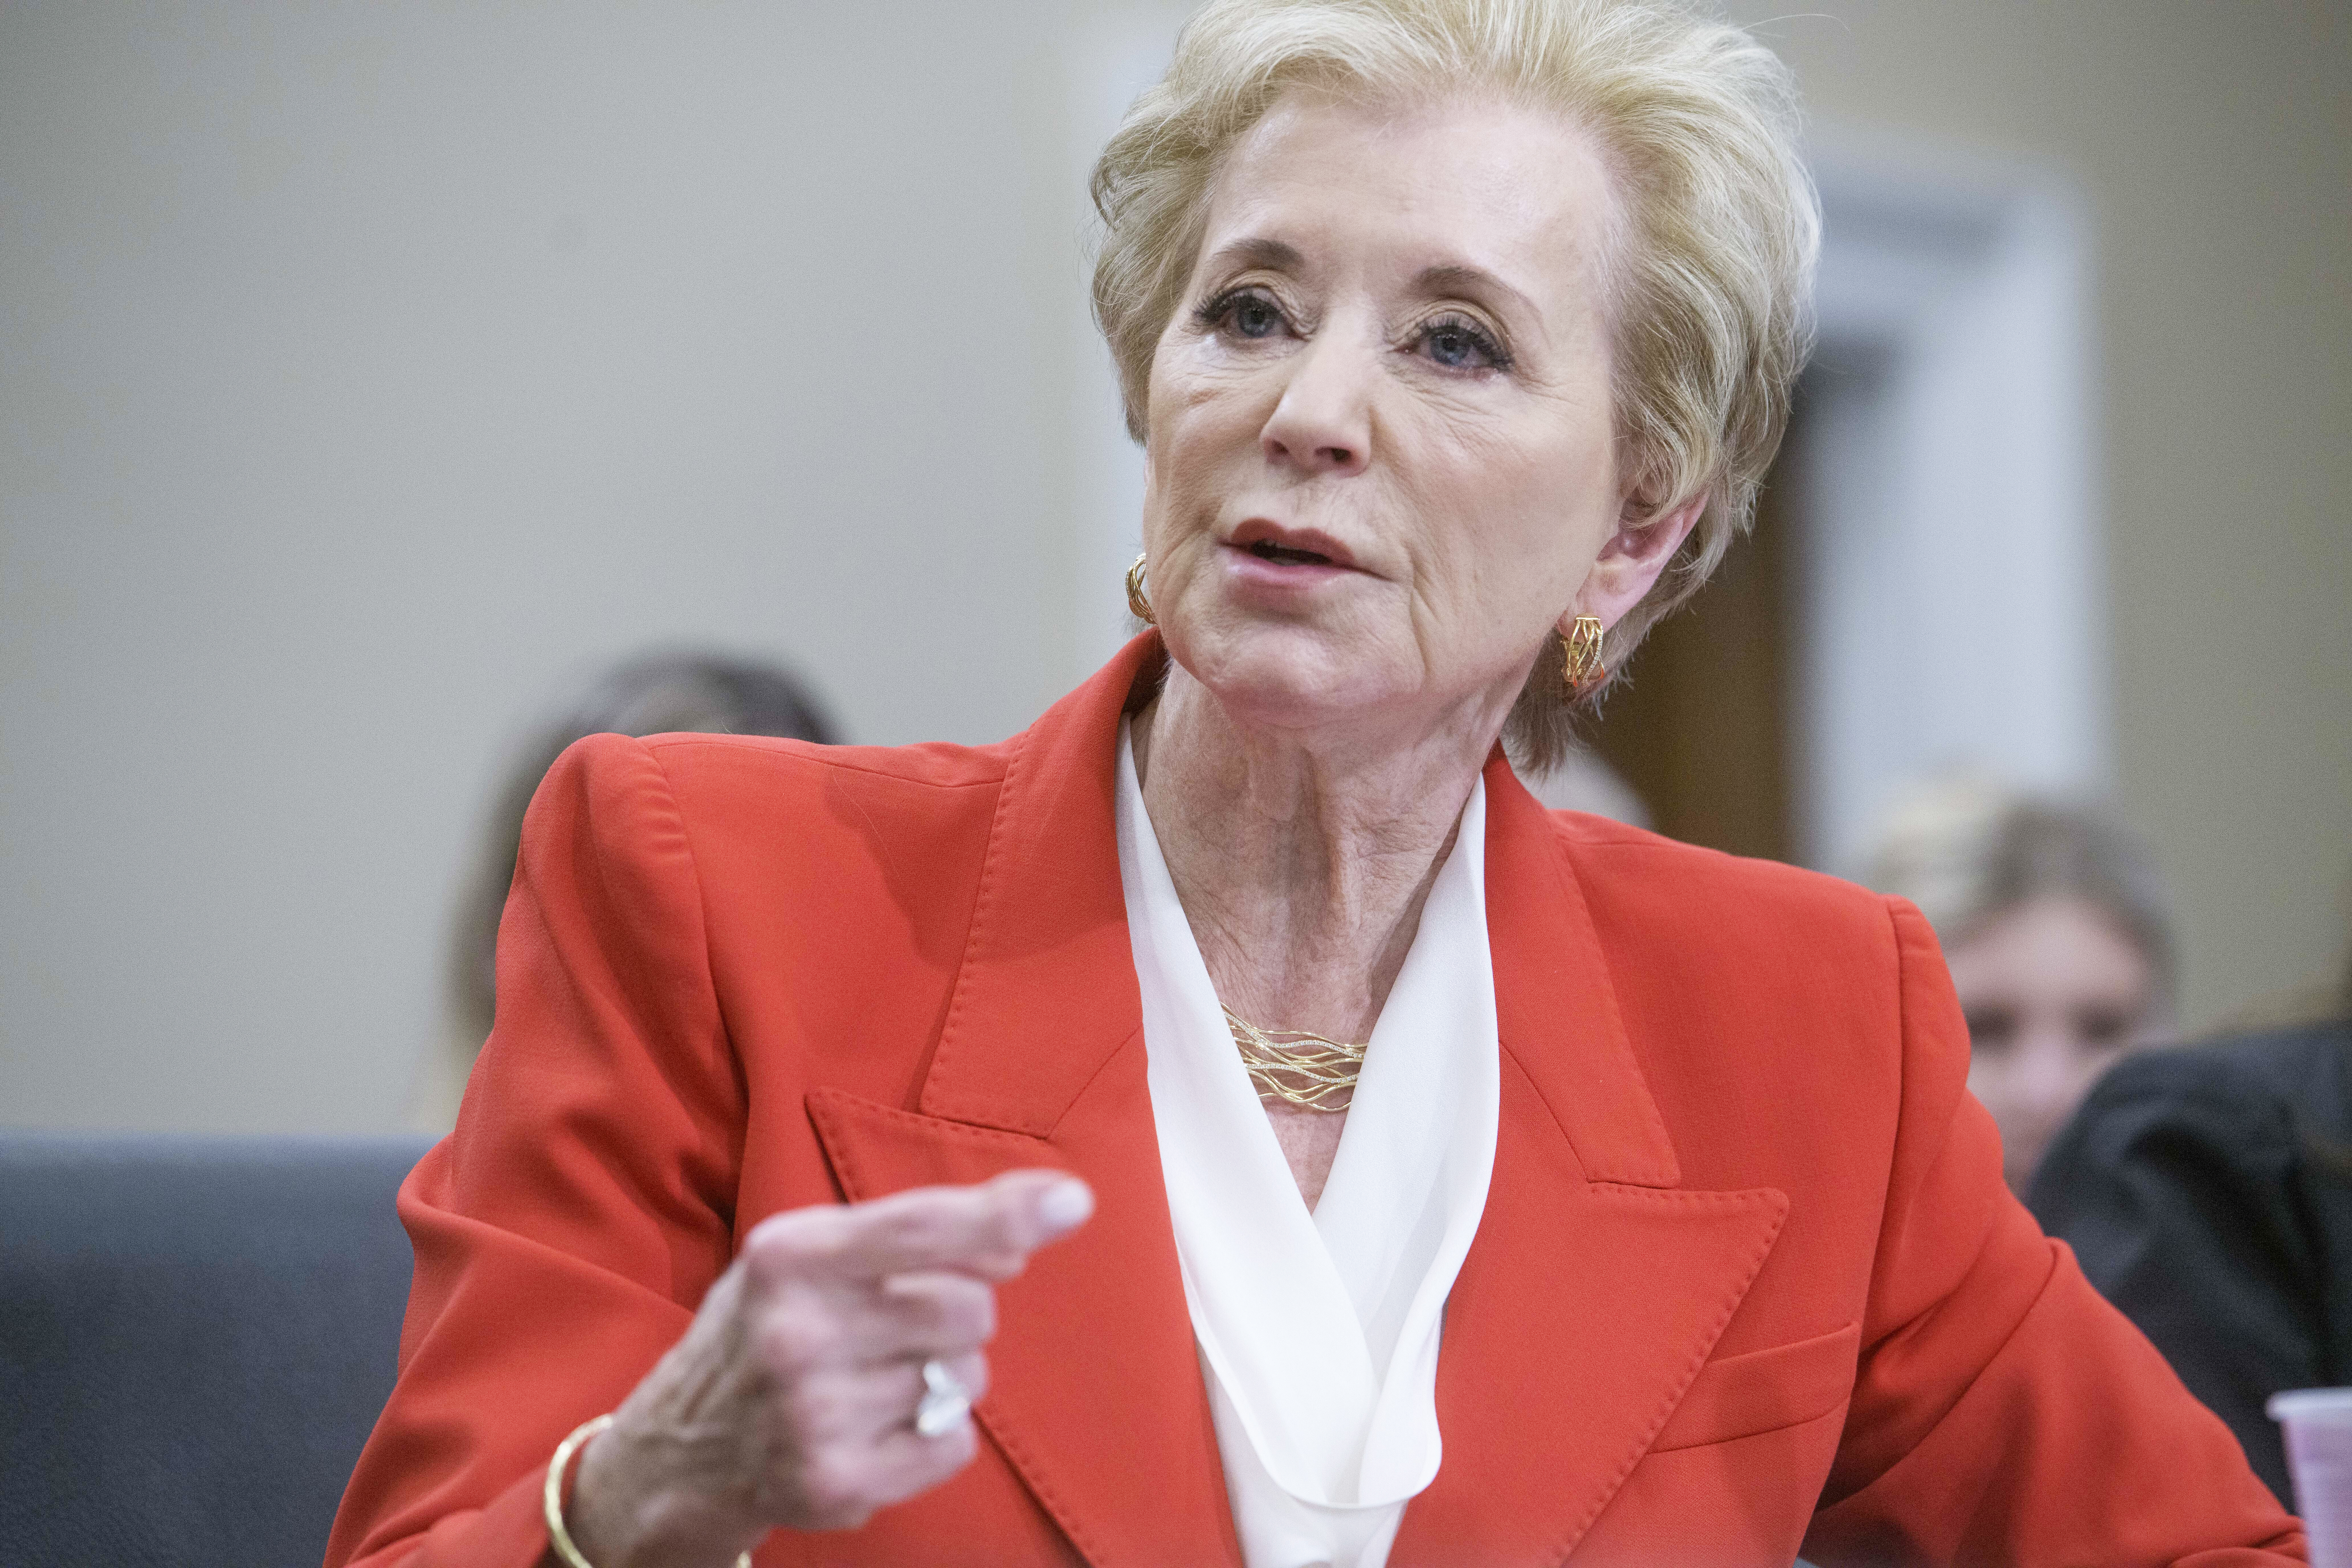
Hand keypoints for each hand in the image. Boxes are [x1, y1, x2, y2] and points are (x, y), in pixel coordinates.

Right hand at [565, 1169, 1093, 1566]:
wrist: (678, 1450)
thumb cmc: (768, 1328)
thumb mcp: (812, 1254)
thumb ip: (916, 1231)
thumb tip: (1038, 1217)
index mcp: (792, 1257)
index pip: (922, 1227)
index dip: (1006, 1214)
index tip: (1072, 1202)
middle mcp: (799, 1333)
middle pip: (969, 1309)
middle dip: (959, 1314)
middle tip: (900, 1327)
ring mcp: (817, 1414)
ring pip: (966, 1377)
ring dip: (942, 1376)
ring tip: (873, 1380)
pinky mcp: (839, 1482)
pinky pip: (956, 1443)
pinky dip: (935, 1435)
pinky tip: (876, 1427)